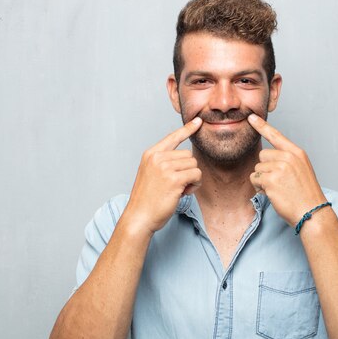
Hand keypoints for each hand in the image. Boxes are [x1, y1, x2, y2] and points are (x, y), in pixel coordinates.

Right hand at [121, 117, 202, 233]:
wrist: (139, 217)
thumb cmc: (147, 199)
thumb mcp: (151, 174)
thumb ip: (164, 162)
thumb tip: (186, 158)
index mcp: (151, 154)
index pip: (172, 137)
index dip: (187, 129)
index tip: (198, 121)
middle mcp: (157, 158)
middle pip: (188, 155)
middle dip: (188, 170)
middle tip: (177, 184)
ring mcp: (165, 167)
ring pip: (194, 165)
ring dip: (192, 179)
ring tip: (178, 189)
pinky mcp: (174, 179)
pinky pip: (196, 175)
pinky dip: (194, 185)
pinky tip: (183, 193)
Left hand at [247, 114, 326, 227]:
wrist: (312, 212)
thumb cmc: (306, 195)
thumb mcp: (301, 170)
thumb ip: (287, 160)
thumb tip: (267, 159)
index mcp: (297, 153)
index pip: (276, 135)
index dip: (262, 125)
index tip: (251, 117)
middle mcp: (288, 157)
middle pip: (263, 155)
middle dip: (265, 169)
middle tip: (278, 182)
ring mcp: (279, 167)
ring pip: (258, 168)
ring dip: (262, 180)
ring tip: (278, 189)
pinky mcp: (271, 179)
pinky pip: (255, 179)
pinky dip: (260, 188)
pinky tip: (273, 194)